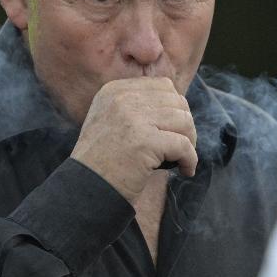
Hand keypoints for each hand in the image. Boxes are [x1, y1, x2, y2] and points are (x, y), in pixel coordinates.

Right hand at [69, 77, 196, 202]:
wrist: (86, 190)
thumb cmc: (102, 161)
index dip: (176, 108)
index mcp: (115, 91)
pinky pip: (184, 146)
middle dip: (185, 126)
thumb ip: (138, 106)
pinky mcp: (146, 141)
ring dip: (190, 142)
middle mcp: (123, 99)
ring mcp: (134, 119)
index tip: (174, 130)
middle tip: (181, 148)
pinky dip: (190, 160)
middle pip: (177, 102)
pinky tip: (185, 171)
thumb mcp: (111, 120)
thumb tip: (180, 104)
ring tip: (181, 160)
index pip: (163, 86)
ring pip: (184, 121)